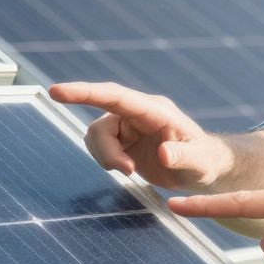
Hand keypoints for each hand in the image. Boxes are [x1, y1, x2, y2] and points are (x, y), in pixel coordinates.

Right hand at [48, 81, 230, 188]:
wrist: (203, 168)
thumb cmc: (206, 161)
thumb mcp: (201, 162)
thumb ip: (184, 157)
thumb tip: (164, 153)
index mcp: (155, 110)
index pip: (115, 96)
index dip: (85, 93)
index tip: (56, 91)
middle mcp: (136, 113)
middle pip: (101, 125)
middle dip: (105, 149)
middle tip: (127, 171)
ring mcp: (127, 125)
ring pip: (96, 137)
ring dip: (106, 158)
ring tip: (131, 172)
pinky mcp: (121, 140)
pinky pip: (99, 147)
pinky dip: (106, 161)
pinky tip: (128, 169)